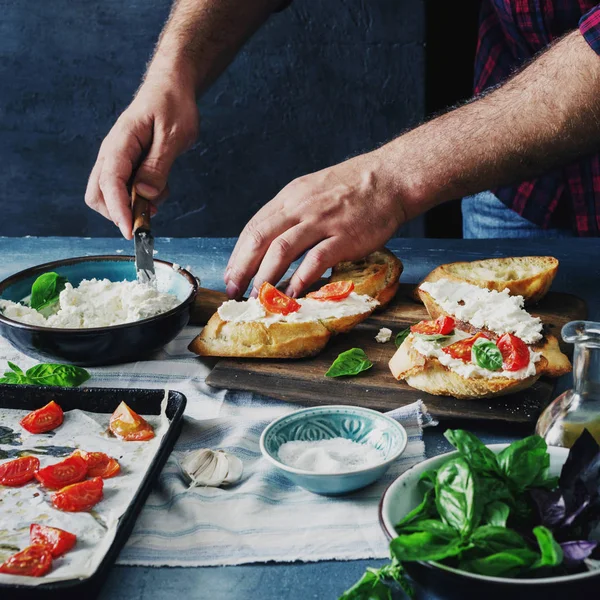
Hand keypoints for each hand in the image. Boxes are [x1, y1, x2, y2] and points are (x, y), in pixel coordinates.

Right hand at [85, 73, 198, 237]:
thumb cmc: (173, 105)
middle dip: (119, 213)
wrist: (171, 88)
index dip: (119, 210)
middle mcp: (112, 153)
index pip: (110, 183)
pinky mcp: (126, 165)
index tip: (131, 231)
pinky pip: (123, 190)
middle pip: (98, 195)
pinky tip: (158, 190)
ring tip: (159, 197)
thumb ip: (159, 165)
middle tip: (148, 217)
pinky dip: (137, 200)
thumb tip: (145, 194)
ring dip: (130, 207)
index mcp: (121, 142)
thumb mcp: (173, 135)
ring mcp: (117, 160)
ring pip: (108, 196)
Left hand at [224, 151, 406, 297]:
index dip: (238, 254)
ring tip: (258, 296)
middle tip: (234, 290)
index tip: (231, 275)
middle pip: (260, 238)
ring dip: (265, 276)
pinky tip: (293, 293)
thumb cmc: (352, 188)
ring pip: (282, 249)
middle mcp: (300, 207)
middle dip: (242, 268)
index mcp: (290, 197)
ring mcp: (322, 221)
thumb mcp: (312, 190)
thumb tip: (272, 241)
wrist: (389, 178)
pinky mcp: (344, 236)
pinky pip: (315, 260)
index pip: (254, 227)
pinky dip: (301, 278)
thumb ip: (292, 213)